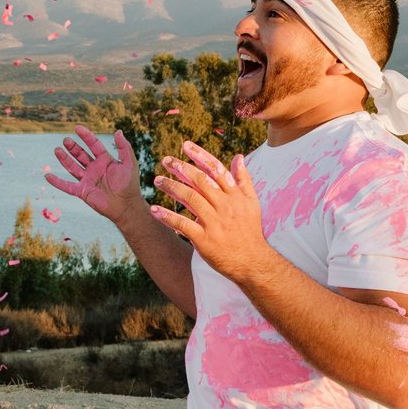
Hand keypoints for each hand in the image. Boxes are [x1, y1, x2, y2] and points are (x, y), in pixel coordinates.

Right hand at [47, 127, 141, 221]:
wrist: (126, 205)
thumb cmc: (130, 184)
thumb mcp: (129, 163)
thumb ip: (124, 147)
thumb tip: (118, 131)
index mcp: (105, 160)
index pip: (93, 145)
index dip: (86, 136)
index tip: (77, 128)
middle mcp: (94, 168)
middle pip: (80, 154)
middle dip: (73, 147)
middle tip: (66, 140)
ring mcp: (87, 179)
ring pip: (72, 167)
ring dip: (64, 159)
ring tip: (57, 150)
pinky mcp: (82, 191)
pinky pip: (67, 186)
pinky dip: (57, 182)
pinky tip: (47, 176)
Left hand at [151, 141, 269, 280]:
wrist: (253, 262)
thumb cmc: (250, 231)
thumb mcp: (252, 203)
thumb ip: (244, 179)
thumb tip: (239, 157)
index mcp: (235, 195)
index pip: (215, 169)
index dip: (200, 155)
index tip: (185, 146)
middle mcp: (224, 206)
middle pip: (200, 180)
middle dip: (181, 168)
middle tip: (166, 160)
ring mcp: (214, 222)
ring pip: (190, 198)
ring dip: (171, 187)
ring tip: (157, 180)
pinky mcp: (204, 239)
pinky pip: (182, 224)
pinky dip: (167, 216)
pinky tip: (154, 209)